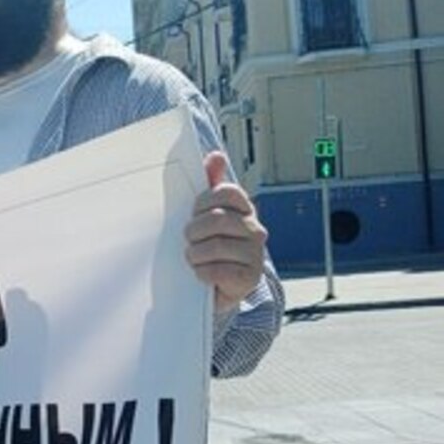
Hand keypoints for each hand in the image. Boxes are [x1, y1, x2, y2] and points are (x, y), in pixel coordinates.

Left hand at [186, 152, 268, 314]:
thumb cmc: (210, 246)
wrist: (217, 288)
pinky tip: (201, 273)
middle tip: (189, 240)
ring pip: (214, 246)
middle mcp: (255, 230)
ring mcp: (254, 255)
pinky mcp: (248, 279)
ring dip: (194, 254)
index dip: (202, 203)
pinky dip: (201, 273)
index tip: (194, 213)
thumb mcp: (207, 214)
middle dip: (194, 231)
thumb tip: (216, 156)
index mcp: (244, 210)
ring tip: (194, 258)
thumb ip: (210, 184)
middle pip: (217, 219)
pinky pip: (216, 271)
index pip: (225, 192)